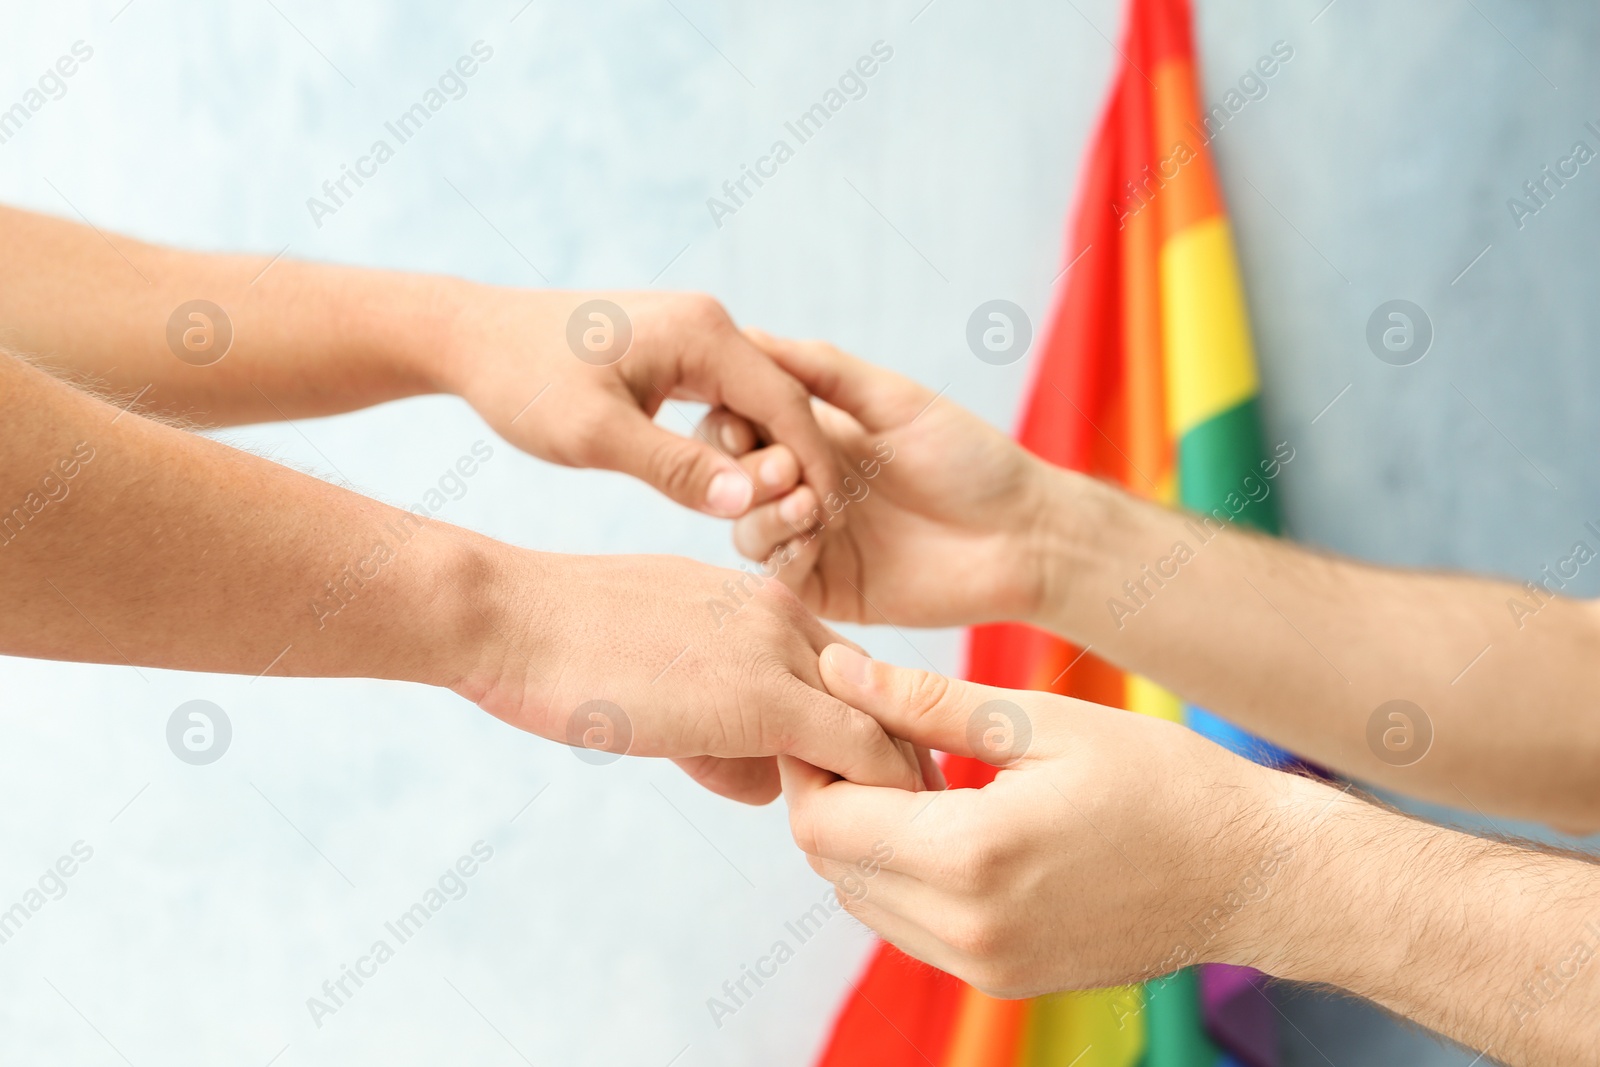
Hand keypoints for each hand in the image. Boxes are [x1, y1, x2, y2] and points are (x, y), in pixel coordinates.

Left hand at [442, 289, 839, 518]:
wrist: (472, 338)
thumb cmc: (524, 382)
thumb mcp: (596, 435)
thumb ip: (675, 468)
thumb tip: (748, 503)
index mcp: (704, 332)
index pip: (789, 406)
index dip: (815, 469)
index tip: (826, 525)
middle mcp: (711, 323)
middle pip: (784, 403)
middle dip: (803, 466)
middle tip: (812, 532)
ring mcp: (695, 335)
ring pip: (758, 406)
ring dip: (773, 459)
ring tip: (781, 520)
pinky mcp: (677, 354)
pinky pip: (728, 403)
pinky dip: (741, 446)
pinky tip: (738, 490)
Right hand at [453, 551, 935, 803]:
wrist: (508, 616)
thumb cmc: (558, 643)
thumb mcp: (659, 661)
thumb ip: (722, 711)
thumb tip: (766, 777)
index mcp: (757, 598)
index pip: (849, 669)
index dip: (867, 729)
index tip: (874, 783)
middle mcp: (784, 612)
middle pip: (881, 694)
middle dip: (891, 761)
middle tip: (896, 823)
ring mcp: (781, 649)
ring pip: (883, 726)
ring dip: (882, 791)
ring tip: (869, 844)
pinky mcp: (766, 698)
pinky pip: (860, 754)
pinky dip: (874, 800)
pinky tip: (853, 842)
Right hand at [707, 331, 1057, 627]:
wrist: (1024, 536)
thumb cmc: (971, 460)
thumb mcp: (893, 400)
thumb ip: (821, 371)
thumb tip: (749, 335)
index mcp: (815, 436)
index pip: (739, 423)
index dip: (729, 418)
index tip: (742, 416)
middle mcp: (805, 485)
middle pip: (732, 476)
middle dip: (745, 468)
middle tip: (785, 466)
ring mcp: (812, 539)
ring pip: (746, 526)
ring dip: (763, 510)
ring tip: (808, 502)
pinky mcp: (827, 587)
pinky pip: (779, 572)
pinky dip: (784, 550)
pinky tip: (815, 533)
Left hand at [780, 645, 1298, 995]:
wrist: (1253, 876)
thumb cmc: (1164, 785)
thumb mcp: (1042, 722)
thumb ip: (926, 702)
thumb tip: (839, 671)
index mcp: (971, 858)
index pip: (825, 822)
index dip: (813, 764)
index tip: (833, 714)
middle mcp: (967, 929)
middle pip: (834, 865)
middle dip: (835, 796)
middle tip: (879, 735)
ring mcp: (984, 965)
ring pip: (864, 900)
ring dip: (866, 837)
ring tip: (921, 774)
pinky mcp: (1002, 978)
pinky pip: (910, 927)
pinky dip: (904, 874)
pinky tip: (950, 820)